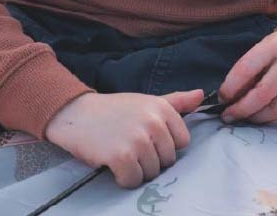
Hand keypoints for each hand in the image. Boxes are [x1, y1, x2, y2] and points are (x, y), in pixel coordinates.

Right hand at [44, 89, 203, 188]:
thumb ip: (176, 102)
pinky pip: (133, 181)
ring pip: (152, 173)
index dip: (164, 145)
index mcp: (162, 108)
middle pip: (168, 160)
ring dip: (136, 169)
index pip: (182, 142)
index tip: (147, 137)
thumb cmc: (114, 109)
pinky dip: (123, 178)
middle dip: (150, 159)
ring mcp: (138, 139)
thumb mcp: (146, 102)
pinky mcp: (121, 156)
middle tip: (130, 145)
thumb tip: (201, 96)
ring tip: (121, 152)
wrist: (75, 113)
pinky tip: (113, 164)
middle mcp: (153, 122)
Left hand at [218, 26, 276, 123]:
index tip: (221, 98)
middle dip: (241, 109)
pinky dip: (274, 116)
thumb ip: (251, 67)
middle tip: (228, 116)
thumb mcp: (267, 46)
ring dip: (256, 117)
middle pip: (261, 95)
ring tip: (245, 118)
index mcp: (273, 46)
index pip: (245, 70)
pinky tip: (263, 115)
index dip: (230, 88)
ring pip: (276, 108)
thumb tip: (231, 95)